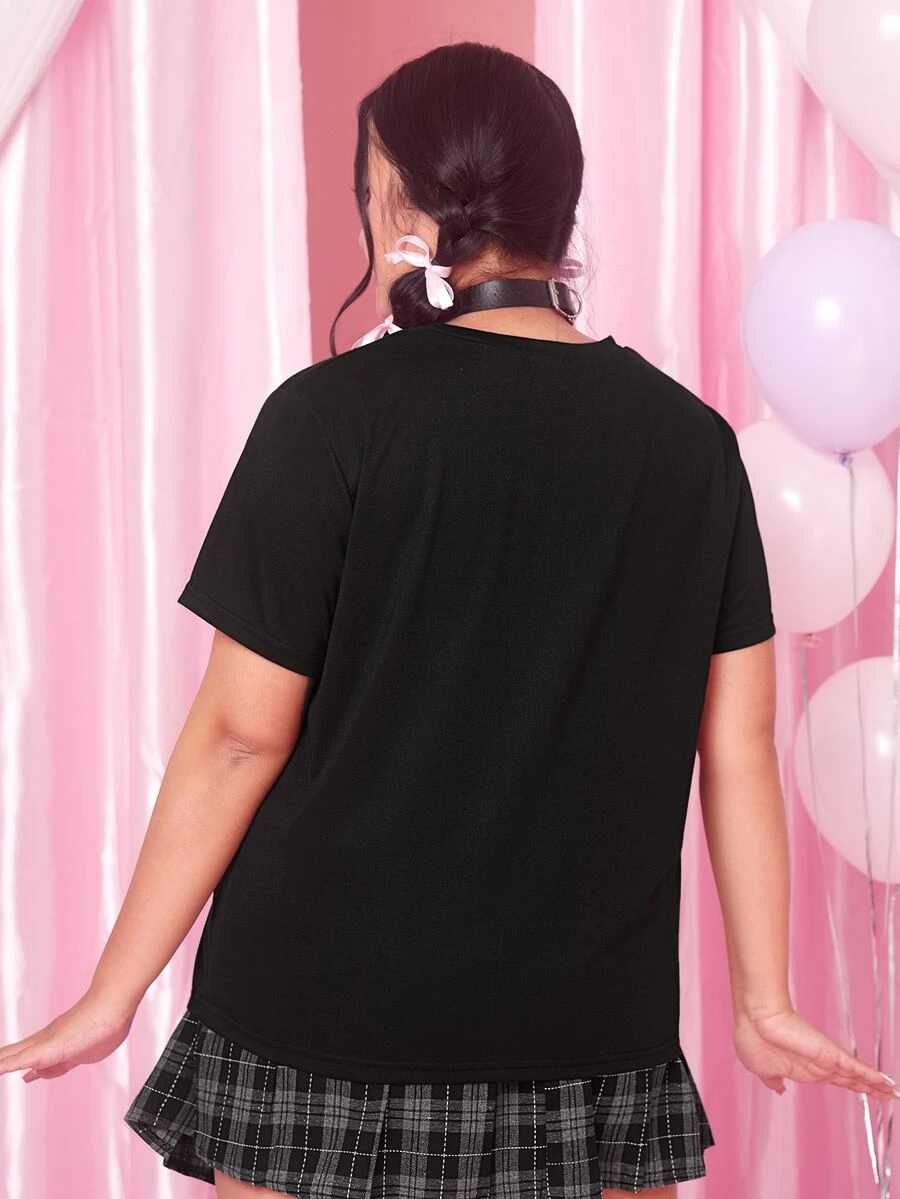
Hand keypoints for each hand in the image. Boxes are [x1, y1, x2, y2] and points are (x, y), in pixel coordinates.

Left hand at [0, 989, 136, 1082]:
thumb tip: (52, 1071)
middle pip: (14, 1054)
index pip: (34, 1056)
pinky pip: (16, 1062)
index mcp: (58, 1042)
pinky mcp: (43, 1050)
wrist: (112, 1005)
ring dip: (0, 1061)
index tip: (19, 1072)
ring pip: (9, 1057)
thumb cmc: (107, 1024)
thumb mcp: (88, 1054)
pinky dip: (4, 1065)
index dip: (21, 1065)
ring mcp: (43, 1044)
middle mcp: (46, 1040)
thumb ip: (68, 1064)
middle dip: (4, 1060)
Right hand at [733, 1005, 899, 1100]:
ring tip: (893, 1091)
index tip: (860, 1090)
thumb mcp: (761, 1069)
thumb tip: (779, 1089)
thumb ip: (773, 1080)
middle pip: (849, 1080)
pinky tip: (887, 1084)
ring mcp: (826, 1059)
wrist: (755, 1019)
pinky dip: (873, 1077)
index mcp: (801, 1069)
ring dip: (876, 1085)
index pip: (831, 1080)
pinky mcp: (831, 1055)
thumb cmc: (753, 1037)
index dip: (847, 1085)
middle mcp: (817, 1065)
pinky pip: (858, 1069)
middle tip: (886, 1093)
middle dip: (868, 1088)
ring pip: (857, 1076)